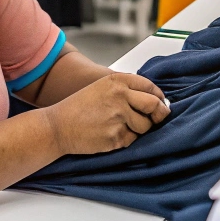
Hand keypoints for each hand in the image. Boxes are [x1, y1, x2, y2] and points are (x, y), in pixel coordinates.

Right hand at [45, 73, 169, 155]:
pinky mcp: (116, 137)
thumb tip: (154, 99)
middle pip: (153, 105)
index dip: (159, 96)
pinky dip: (126, 139)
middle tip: (159, 118)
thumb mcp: (102, 88)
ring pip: (145, 126)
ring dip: (140, 129)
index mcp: (117, 81)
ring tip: (121, 126)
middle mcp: (120, 96)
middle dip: (160, 113)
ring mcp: (119, 117)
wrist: (58, 126)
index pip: (149, 86)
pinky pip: (132, 140)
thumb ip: (125, 89)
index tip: (161, 103)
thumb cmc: (79, 107)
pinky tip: (110, 134)